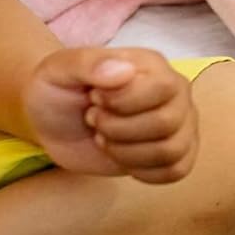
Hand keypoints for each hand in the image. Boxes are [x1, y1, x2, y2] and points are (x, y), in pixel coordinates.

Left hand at [22, 46, 198, 184]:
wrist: (54, 123)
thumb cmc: (58, 90)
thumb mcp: (58, 68)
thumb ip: (87, 63)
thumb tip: (124, 72)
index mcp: (153, 66)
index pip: (163, 87)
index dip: (125, 101)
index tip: (94, 99)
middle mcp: (176, 94)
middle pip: (167, 122)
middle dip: (118, 129)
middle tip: (94, 121)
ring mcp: (180, 126)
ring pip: (171, 151)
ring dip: (126, 152)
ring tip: (105, 138)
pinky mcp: (175, 155)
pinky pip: (176, 171)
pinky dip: (143, 171)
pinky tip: (121, 157)